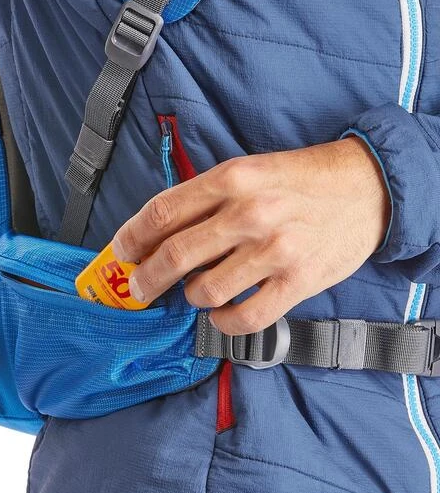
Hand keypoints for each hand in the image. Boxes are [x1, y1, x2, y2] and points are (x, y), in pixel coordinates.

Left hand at [112, 137, 389, 335]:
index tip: (122, 252)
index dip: (132, 238)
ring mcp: (275, 250)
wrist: (369, 187)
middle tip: (139, 289)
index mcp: (232, 179)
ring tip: (198, 290)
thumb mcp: (249, 169)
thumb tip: (156, 232)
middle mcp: (250, 213)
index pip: (162, 212)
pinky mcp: (299, 282)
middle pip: (175, 255)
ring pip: (205, 291)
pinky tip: (223, 313)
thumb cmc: (300, 180)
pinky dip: (223, 322)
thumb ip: (205, 197)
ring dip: (191, 297)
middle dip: (146, 279)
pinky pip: (244, 318)